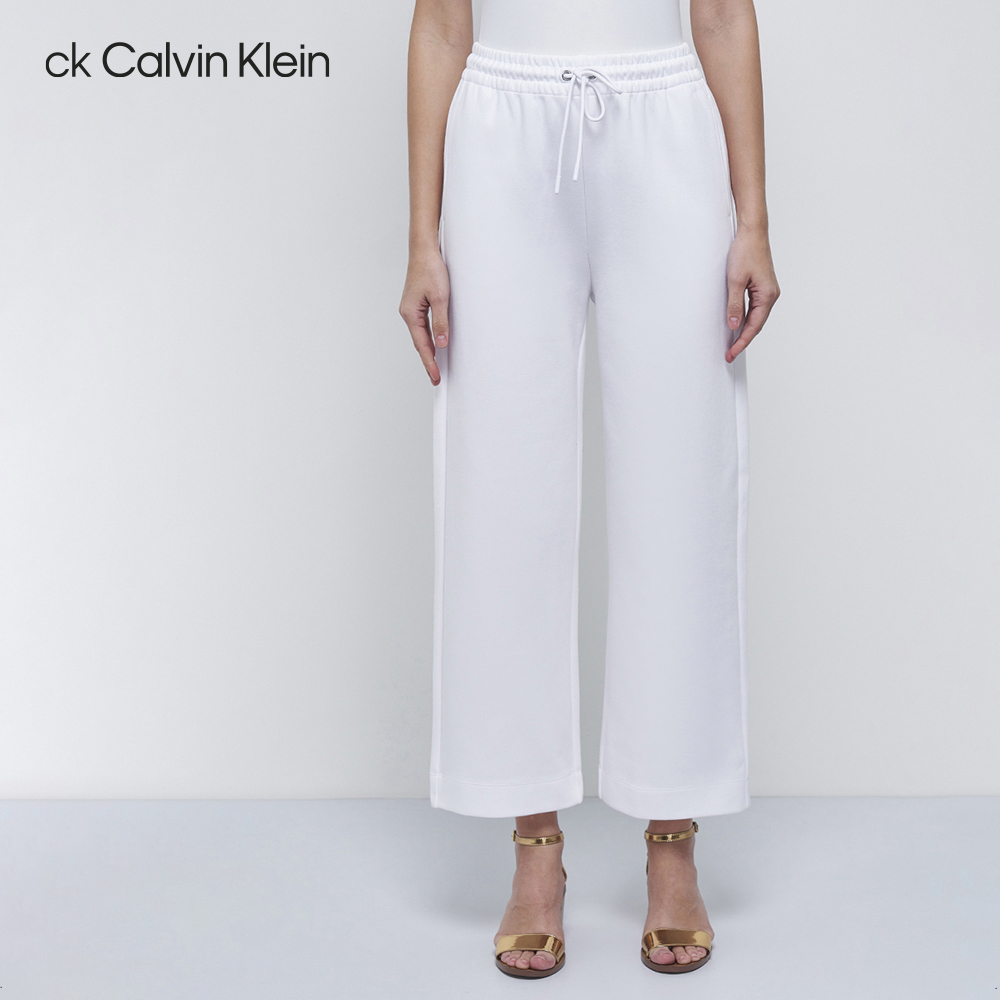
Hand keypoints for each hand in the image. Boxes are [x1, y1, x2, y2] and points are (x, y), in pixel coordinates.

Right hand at [399, 249, 450, 384]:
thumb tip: (441, 343)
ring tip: (435, 366)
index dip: (429, 363)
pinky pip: (422, 326)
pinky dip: (428, 338)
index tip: (435, 377)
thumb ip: (441, 322)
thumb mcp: (441, 297)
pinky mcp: (416, 304)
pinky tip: (434, 343)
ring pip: (420, 335)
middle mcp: (408, 313)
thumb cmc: (430, 269)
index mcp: (410, 314)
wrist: (424, 250)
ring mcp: (411, 309)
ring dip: (428, 350)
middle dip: (428, 361)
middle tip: (436, 378)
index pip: (422, 345)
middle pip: (419, 343)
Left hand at [725, 226, 779, 362]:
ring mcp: (768, 291)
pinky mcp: (762, 286)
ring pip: (756, 317)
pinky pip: (755, 308)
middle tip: (729, 353)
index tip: (731, 353)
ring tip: (732, 343)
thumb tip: (734, 325)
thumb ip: (734, 305)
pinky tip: (738, 324)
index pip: (753, 327)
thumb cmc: (745, 251)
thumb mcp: (735, 281)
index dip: (741, 342)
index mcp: (767, 296)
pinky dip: (746, 318)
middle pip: (756, 325)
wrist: (752, 232)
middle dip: (743, 340)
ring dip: (745, 330)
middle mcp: (771, 295)